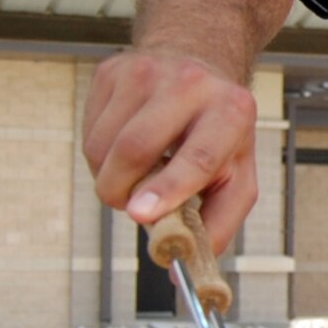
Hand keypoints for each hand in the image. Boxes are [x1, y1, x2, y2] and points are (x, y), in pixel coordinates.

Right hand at [82, 46, 259, 251]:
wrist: (197, 60)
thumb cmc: (218, 129)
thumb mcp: (237, 174)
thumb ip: (218, 224)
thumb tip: (184, 267)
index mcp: (232, 113)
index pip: (198, 156)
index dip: (168, 189)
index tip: (141, 215)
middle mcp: (191, 85)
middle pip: (135, 148)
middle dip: (121, 192)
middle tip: (132, 206)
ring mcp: (147, 72)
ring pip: (103, 145)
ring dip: (110, 176)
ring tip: (137, 172)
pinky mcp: (113, 71)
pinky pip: (90, 131)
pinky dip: (100, 154)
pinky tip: (124, 145)